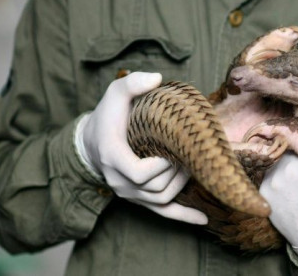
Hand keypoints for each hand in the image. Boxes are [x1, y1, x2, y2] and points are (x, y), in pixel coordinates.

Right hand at [79, 71, 206, 224]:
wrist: (94, 141)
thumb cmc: (109, 115)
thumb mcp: (115, 92)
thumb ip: (132, 82)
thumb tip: (156, 78)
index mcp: (113, 156)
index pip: (136, 173)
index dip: (158, 166)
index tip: (171, 150)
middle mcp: (119, 180)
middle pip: (154, 188)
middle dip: (177, 172)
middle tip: (190, 153)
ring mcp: (129, 193)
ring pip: (161, 200)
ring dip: (181, 185)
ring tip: (193, 166)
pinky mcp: (139, 199)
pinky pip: (162, 213)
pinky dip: (183, 217)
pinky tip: (203, 219)